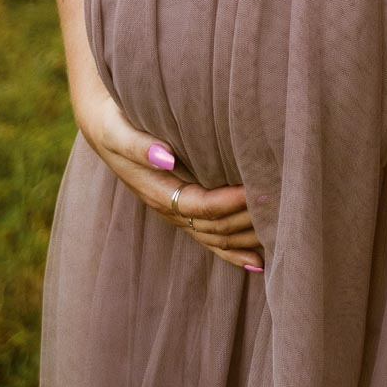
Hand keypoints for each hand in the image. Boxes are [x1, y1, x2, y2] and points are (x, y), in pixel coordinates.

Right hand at [75, 81, 265, 272]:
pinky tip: (259, 261)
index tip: (256, 191)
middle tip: (281, 207)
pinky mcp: (184, 208)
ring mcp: (177, 212)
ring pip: (216, 237)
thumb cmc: (114, 124)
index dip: (229, 203)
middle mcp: (169, 208)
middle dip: (245, 221)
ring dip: (245, 238)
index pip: (199, 206)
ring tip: (280, 233)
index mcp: (157, 192)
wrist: (105, 128)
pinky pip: (210, 238)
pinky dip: (234, 251)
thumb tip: (166, 157)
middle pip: (213, 227)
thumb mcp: (119, 132)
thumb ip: (139, 146)